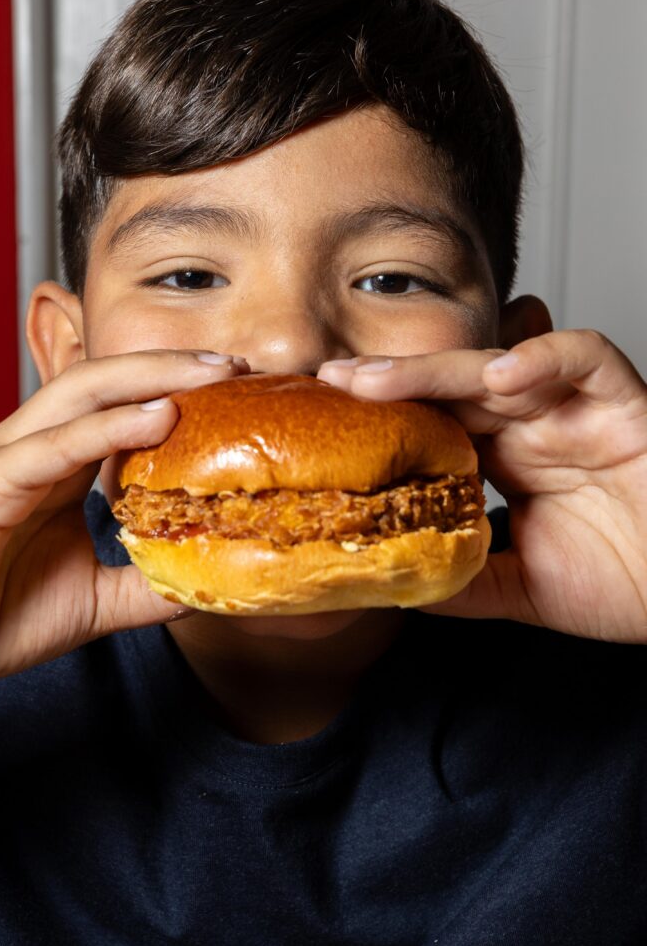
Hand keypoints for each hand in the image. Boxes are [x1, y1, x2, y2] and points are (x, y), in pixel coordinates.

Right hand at [0, 350, 247, 711]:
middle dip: (175, 366)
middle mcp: (32, 448)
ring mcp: (6, 459)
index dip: (179, 391)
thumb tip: (207, 585)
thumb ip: (143, 586)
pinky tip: (159, 417)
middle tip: (239, 364)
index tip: (240, 392)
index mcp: (55, 466)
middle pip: (108, 381)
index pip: (121, 406)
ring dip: (153, 376)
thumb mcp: (91, 602)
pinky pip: (54, 446)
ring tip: (214, 372)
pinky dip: (108, 427)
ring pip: (82, 394)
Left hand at [319, 331, 646, 641]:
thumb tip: (393, 586)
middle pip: (452, 386)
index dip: (384, 417)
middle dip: (392, 380)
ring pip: (500, 364)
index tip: (328, 421)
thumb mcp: (520, 589)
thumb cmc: (624, 584)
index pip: (434, 421)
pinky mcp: (623, 404)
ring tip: (381, 378)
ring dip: (440, 367)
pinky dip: (546, 357)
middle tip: (332, 379)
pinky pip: (586, 359)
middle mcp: (532, 426)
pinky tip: (501, 375)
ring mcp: (574, 410)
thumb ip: (461, 582)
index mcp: (505, 459)